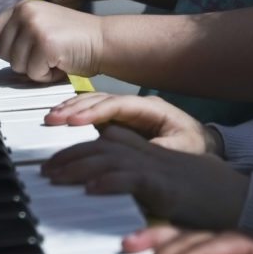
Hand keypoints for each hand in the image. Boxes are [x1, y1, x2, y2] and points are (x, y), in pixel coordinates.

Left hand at [0, 0, 103, 81]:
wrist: (104, 40)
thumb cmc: (75, 41)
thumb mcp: (44, 31)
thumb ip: (22, 38)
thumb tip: (2, 56)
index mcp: (21, 9)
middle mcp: (24, 13)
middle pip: (3, 55)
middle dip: (24, 62)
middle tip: (48, 54)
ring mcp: (34, 27)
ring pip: (17, 66)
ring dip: (37, 70)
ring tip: (56, 57)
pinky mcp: (44, 43)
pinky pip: (34, 73)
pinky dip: (47, 76)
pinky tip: (61, 62)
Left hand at [41, 124, 250, 229]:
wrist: (241, 200)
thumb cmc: (203, 199)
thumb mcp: (166, 185)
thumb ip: (138, 183)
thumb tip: (105, 188)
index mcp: (149, 151)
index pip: (107, 138)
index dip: (77, 143)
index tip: (52, 156)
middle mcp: (150, 153)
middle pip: (101, 145)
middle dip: (69, 154)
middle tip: (43, 170)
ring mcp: (158, 167)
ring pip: (109, 158)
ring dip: (78, 166)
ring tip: (55, 176)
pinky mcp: (166, 186)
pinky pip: (133, 179)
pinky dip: (109, 182)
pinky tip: (90, 189)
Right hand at [44, 93, 216, 154]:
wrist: (202, 147)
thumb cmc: (194, 147)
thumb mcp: (184, 150)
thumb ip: (162, 151)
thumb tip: (140, 153)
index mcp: (151, 108)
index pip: (118, 105)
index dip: (95, 112)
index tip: (75, 121)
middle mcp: (135, 106)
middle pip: (100, 100)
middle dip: (75, 108)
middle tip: (53, 118)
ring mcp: (125, 112)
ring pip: (93, 105)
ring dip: (71, 110)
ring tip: (51, 118)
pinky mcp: (118, 123)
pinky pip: (92, 116)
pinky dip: (75, 117)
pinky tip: (60, 122)